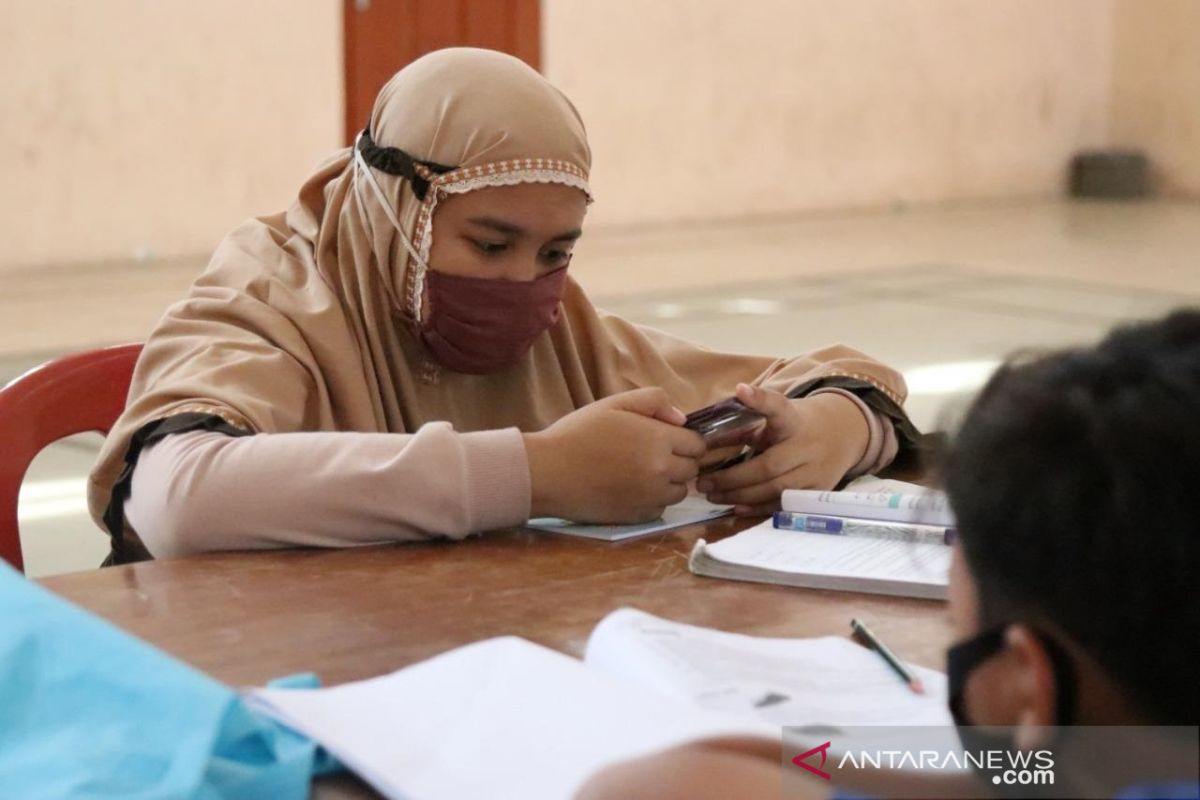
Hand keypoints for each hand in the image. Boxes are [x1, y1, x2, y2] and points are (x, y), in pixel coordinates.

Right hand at [524, 388, 705, 522]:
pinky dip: (652, 500)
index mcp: (658, 440)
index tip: (669, 439)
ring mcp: (651, 497)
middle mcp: (661, 471)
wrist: (548, 472)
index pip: (697, 444)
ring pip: (679, 492)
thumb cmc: (578, 433)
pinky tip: (630, 489)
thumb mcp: (614, 404)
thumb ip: (653, 402)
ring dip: (669, 483)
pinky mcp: (638, 517)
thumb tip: (681, 420)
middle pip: (692, 469)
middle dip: (679, 461)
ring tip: (641, 473)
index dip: (685, 440)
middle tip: (653, 455)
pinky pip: (661, 509)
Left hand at [695, 383, 868, 515]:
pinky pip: (785, 504)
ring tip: (713, 496)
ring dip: (740, 495)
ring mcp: (816, 471)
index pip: (778, 406)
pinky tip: (736, 507)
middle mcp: (807, 445)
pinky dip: (758, 508)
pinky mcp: (818, 491)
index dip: (759, 399)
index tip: (740, 390)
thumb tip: (703, 437)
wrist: (843, 433)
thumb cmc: (798, 424)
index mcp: (794, 419)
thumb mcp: (776, 417)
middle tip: (703, 483)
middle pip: (769, 466)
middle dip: (733, 478)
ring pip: (776, 489)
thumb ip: (744, 424)